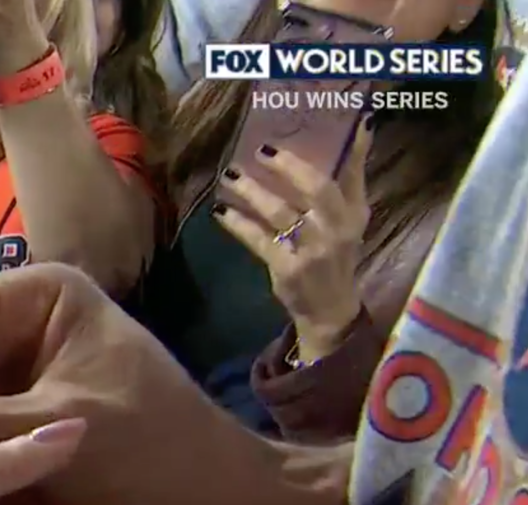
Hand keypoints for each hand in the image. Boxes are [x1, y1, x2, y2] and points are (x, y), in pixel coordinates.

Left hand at [215, 119, 371, 363]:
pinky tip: (222, 210)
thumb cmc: (335, 255)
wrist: (330, 308)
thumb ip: (349, 179)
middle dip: (288, 166)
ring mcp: (314, 250)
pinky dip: (238, 223)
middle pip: (315, 188)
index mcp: (355, 212)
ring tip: (230, 175)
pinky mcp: (288, 268)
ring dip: (252, 191)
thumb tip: (359, 128)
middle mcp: (338, 229)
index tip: (336, 119)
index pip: (353, 172)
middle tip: (261, 150)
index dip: (348, 146)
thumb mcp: (350, 220)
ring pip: (280, 212)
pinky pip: (258, 239)